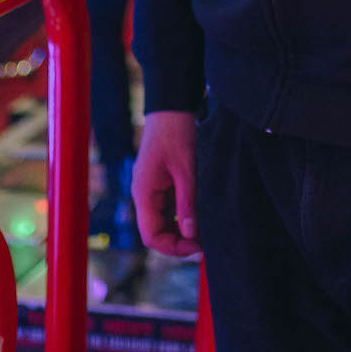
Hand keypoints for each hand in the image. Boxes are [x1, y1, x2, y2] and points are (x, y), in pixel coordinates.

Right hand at [134, 110, 198, 257]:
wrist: (172, 104)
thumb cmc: (177, 132)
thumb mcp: (186, 170)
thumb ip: (188, 204)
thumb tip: (192, 236)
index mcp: (144, 192)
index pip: (151, 236)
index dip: (173, 247)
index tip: (198, 247)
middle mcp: (144, 193)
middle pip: (157, 230)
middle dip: (180, 240)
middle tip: (206, 241)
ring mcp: (152, 187)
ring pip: (165, 219)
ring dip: (183, 227)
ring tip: (207, 227)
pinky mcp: (162, 180)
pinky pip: (170, 205)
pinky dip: (184, 213)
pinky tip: (201, 211)